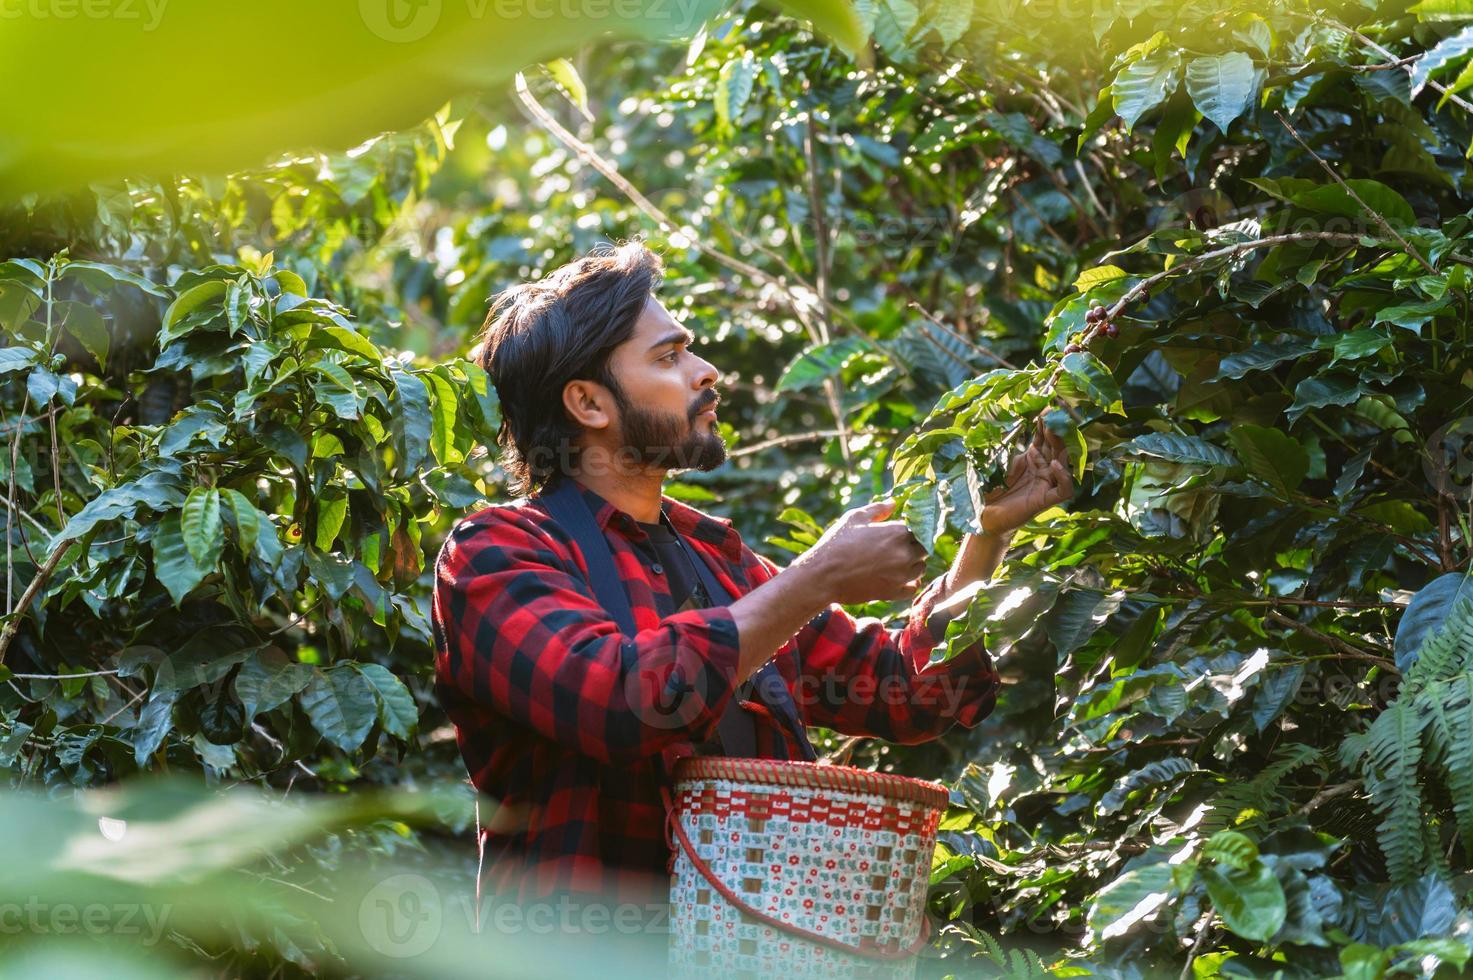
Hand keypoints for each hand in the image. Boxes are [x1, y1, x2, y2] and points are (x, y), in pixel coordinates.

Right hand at [800, 498, 928, 604]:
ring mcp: (900, 575)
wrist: (823, 576)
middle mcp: (904, 554)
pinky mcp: (893, 593)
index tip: (903, 531)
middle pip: (924, 548)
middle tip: (899, 546)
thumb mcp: (854, 518)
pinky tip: (899, 578)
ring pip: (921, 568)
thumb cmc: (837, 543)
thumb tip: (894, 503)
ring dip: (913, 564)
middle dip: (914, 546)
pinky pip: (912, 588)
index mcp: (897, 532)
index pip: (920, 528)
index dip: (912, 529)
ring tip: (897, 561)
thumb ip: (878, 509)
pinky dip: (909, 583)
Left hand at [980, 419, 1073, 535]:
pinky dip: (1063, 476)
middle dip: (1056, 429)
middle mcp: (1042, 469)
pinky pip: (1064, 489)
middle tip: (1053, 413)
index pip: (1043, 437)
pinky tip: (1054, 464)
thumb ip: (1005, 445)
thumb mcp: (996, 460)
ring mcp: (1045, 484)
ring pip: (1063, 463)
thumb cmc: (988, 488)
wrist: (982, 515)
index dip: (1045, 423)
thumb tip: (1006, 419)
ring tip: (1053, 431)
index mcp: (1031, 458)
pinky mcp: (1046, 500)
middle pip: (1056, 446)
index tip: (1045, 407)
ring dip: (1060, 446)